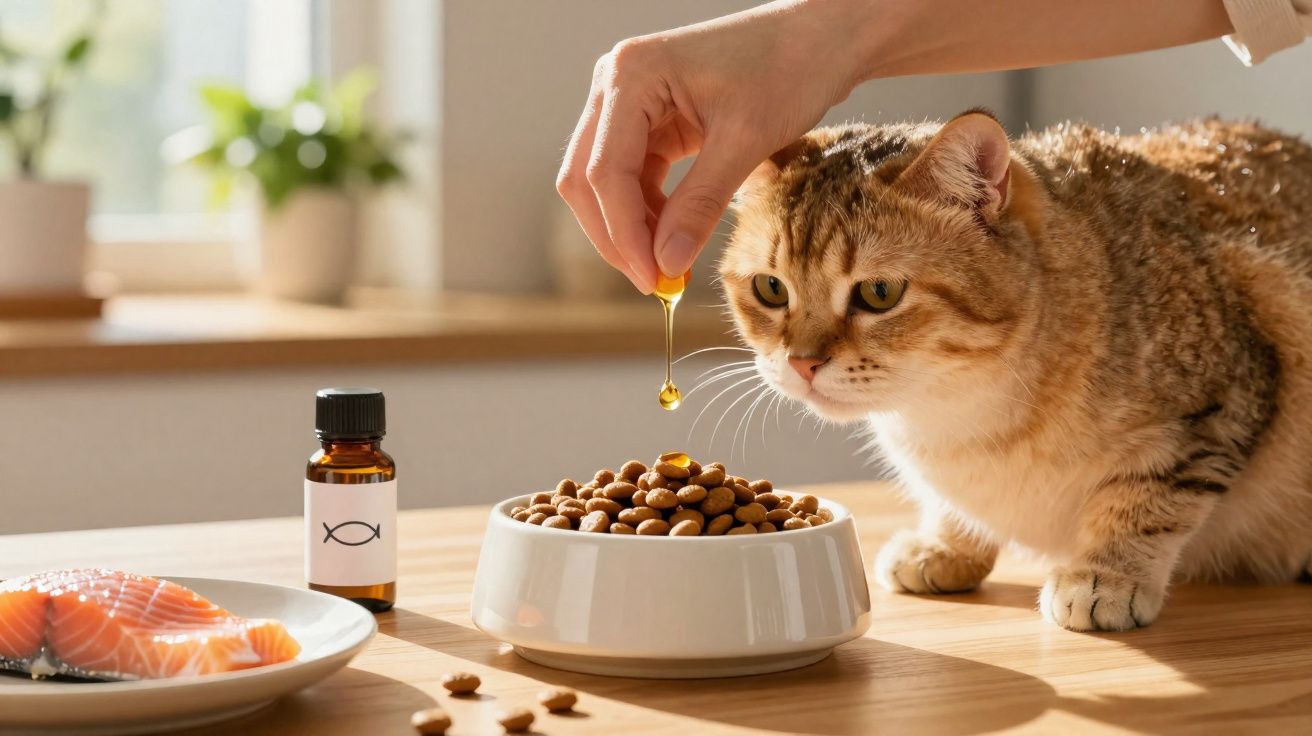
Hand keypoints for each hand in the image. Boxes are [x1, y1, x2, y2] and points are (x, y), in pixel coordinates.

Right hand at [555, 0, 871, 292]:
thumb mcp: (744, 140)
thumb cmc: (789, 67)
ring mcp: (628, 102)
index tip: (653, 280)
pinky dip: (648, 213)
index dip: (623, 233)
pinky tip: (674, 238)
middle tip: (655, 283)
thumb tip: (665, 263)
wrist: (820, 37)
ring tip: (670, 265)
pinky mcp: (649, 120)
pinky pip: (632, 177)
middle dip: (617, 235)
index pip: (603, 171)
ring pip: (605, 184)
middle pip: (586, 179)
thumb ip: (700, 204)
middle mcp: (615, 84)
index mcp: (630, 75)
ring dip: (632, 228)